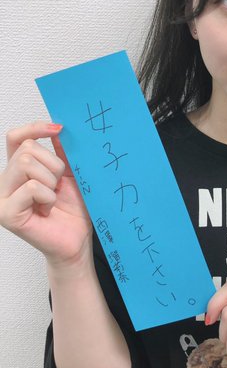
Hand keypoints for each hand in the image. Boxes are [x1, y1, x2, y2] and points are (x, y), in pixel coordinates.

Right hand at [0, 121, 91, 265]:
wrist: (78, 239)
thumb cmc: (73, 210)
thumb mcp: (70, 174)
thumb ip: (62, 152)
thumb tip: (59, 127)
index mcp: (18, 170)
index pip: (15, 137)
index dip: (35, 128)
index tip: (58, 129)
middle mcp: (5, 181)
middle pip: (26, 150)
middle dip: (52, 165)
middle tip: (58, 186)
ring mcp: (2, 197)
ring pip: (26, 164)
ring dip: (50, 181)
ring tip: (52, 199)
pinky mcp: (6, 213)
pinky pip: (31, 188)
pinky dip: (47, 197)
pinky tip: (47, 210)